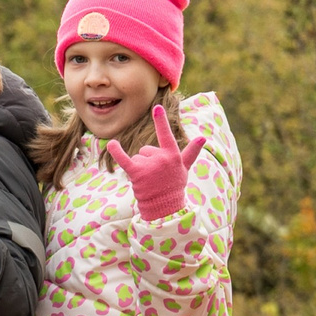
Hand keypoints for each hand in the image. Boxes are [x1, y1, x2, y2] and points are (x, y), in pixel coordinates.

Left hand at [105, 104, 207, 222]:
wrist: (165, 207)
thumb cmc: (173, 186)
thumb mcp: (184, 168)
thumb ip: (191, 152)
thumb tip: (203, 138)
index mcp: (172, 155)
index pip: (166, 135)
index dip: (161, 121)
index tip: (157, 107)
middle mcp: (161, 158)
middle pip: (146, 150)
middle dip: (147, 161)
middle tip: (155, 176)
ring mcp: (149, 166)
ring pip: (137, 157)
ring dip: (139, 168)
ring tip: (148, 181)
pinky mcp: (137, 173)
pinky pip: (124, 159)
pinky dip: (117, 152)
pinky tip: (112, 143)